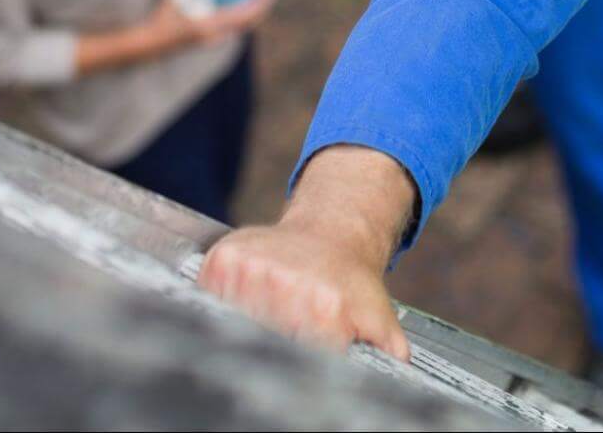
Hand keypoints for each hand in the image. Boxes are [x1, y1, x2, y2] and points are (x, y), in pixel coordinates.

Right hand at [146, 0, 274, 50]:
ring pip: (248, 24)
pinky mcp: (216, 38)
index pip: (249, 14)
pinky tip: (251, 1)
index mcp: (212, 25)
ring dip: (259, 7)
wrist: (153, 45)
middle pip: (254, 19)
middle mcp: (219, 35)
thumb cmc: (162, 18)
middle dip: (265, 0)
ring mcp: (219, 39)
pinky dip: (249, 13)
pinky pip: (239, 26)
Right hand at [197, 147, 414, 356]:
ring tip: (261, 321)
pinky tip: (239, 302)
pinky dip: (217, 303)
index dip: (296, 363)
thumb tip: (395, 374)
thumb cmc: (349, 281)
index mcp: (323, 308)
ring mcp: (251, 270)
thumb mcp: (376, 316)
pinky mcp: (224, 258)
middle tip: (277, 342)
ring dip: (240, 325)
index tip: (296, 362)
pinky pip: (207, 296)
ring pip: (229, 320)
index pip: (296, 358)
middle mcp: (285, 286)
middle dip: (268, 346)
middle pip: (258, 342)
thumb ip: (385, 350)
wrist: (334, 228)